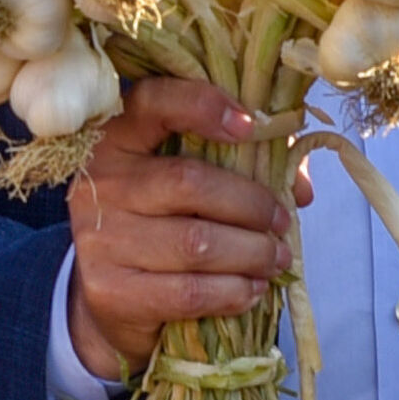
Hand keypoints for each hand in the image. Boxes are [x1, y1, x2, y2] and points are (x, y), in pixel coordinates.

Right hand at [66, 73, 300, 381]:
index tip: (249, 126)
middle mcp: (100, 182)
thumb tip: (299, 189)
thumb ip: (240, 165)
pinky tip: (250, 290)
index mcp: (115, 138)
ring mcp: (99, 238)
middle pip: (189, 182)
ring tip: (275, 259)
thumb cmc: (158, 222)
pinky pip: (187, 292)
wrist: (103, 297)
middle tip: (281, 222)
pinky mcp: (111, 291)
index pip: (151, 102)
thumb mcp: (184, 180)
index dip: (202, 105)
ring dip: (251, 253)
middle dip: (251, 205)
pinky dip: (231, 292)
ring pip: (196, 243)